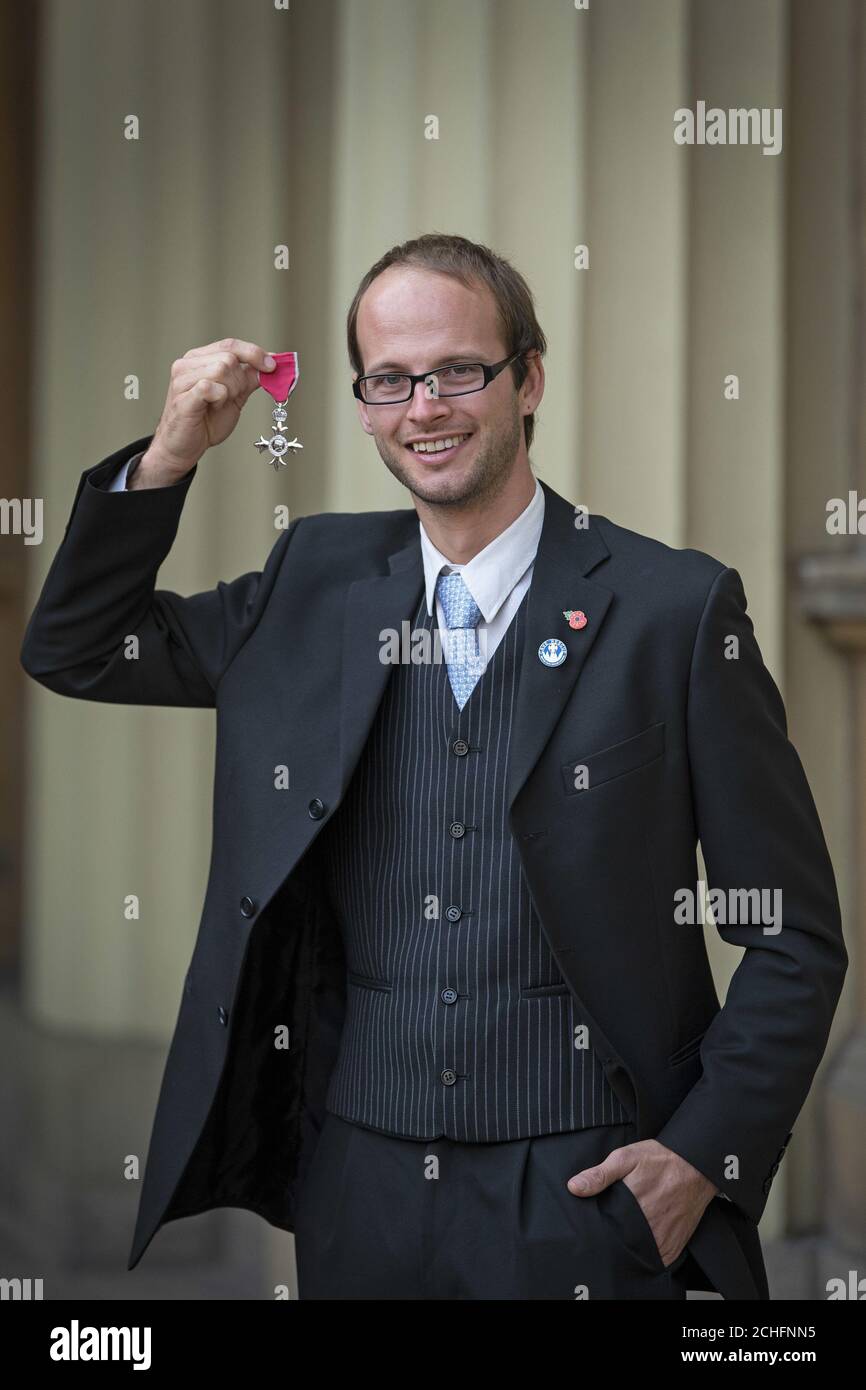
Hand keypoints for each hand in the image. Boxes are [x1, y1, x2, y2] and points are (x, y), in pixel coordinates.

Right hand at [142, 337, 276, 480]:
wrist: (185, 447)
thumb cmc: (206, 420)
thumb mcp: (235, 396)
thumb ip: (249, 379)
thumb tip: (272, 364)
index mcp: (199, 359)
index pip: (230, 344)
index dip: (254, 353)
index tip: (272, 366)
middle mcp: (187, 364)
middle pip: (229, 358)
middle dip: (240, 381)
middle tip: (232, 398)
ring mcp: (182, 380)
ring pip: (221, 369)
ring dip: (230, 391)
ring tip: (219, 404)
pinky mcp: (182, 397)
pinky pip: (209, 387)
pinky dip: (219, 398)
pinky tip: (212, 408)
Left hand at [567, 1139, 717, 1267]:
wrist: (696, 1165)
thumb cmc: (661, 1160)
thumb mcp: (626, 1158)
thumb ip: (600, 1174)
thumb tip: (574, 1187)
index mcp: (632, 1209)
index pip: (606, 1232)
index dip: (598, 1231)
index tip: (592, 1228)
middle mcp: (648, 1229)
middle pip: (622, 1245)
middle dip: (614, 1240)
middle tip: (611, 1229)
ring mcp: (663, 1240)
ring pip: (639, 1255)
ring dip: (631, 1249)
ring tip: (625, 1235)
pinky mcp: (674, 1246)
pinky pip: (656, 1259)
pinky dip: (648, 1255)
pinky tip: (640, 1243)